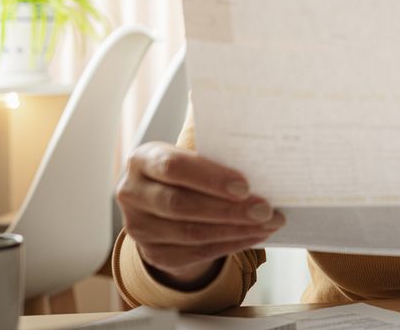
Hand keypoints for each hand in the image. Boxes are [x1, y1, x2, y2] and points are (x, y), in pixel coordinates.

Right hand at [116, 142, 285, 288]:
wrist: (162, 200)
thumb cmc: (187, 169)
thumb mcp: (191, 152)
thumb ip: (214, 148)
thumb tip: (257, 146)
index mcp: (142, 159)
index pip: (173, 168)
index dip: (209, 178)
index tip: (245, 186)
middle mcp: (132, 193)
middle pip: (182, 205)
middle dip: (229, 209)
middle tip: (265, 210)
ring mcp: (138, 227)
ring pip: (191, 233)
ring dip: (235, 230)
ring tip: (267, 223)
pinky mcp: (152, 254)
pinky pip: (196, 254)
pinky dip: (229, 245)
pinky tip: (253, 236)